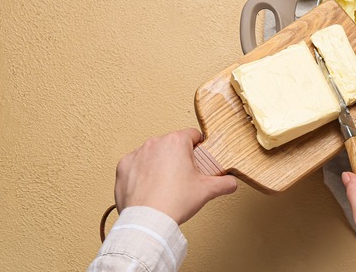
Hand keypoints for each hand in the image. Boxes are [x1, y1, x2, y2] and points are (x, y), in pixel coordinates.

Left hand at [114, 128, 236, 224]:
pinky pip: (136, 165)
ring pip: (154, 154)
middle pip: (172, 144)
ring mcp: (137, 154)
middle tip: (184, 176)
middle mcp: (155, 143)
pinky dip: (143, 173)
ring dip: (160, 164)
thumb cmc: (174, 202)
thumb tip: (231, 183)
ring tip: (166, 184)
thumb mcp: (207, 191)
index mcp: (176, 142)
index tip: (199, 158)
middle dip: (179, 157)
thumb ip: (225, 183)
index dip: (199, 147)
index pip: (193, 135)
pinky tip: (150, 187)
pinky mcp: (124, 167)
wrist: (147, 221)